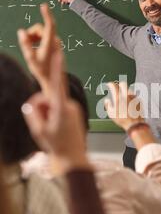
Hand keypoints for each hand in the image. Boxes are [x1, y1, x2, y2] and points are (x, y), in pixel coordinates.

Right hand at [18, 4, 60, 93]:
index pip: (49, 25)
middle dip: (32, 34)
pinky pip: (45, 38)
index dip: (46, 14)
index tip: (43, 5)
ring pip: (42, 33)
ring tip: (32, 50)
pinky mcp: (56, 46)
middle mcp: (55, 41)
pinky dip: (38, 41)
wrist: (54, 81)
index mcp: (50, 43)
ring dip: (34, 38)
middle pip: (41, 29)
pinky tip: (36, 50)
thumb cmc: (42, 71)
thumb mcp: (31, 58)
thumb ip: (25, 44)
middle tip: (27, 45)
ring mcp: (56, 43)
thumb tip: (21, 31)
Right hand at [22, 51, 88, 173]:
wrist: (73, 159)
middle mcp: (69, 106)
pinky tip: (56, 129)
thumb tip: (34, 102)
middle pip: (47, 98)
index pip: (57, 84)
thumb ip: (33, 112)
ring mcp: (73, 108)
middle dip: (40, 108)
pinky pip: (58, 108)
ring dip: (47, 114)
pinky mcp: (74, 112)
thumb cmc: (56, 146)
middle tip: (43, 127)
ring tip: (51, 130)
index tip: (57, 54)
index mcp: (61, 108)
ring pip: (52, 104)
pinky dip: (53, 116)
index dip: (56, 67)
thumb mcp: (38, 130)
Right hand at [104, 82, 144, 130]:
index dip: (110, 84)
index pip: (114, 86)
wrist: (135, 124)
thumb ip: (108, 105)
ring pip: (129, 89)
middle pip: (123, 84)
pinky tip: (129, 102)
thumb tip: (107, 101)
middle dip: (119, 84)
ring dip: (125, 91)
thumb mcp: (111, 114)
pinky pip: (134, 96)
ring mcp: (134, 97)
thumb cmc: (123, 120)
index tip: (109, 84)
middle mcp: (127, 96)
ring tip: (123, 97)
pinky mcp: (138, 100)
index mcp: (119, 98)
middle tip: (117, 87)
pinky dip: (131, 97)